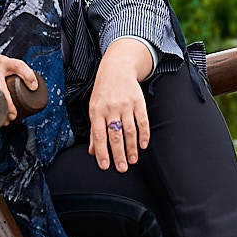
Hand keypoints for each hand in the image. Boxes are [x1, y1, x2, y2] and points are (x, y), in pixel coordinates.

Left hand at [88, 39, 151, 171]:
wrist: (117, 68)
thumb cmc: (103, 91)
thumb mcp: (94, 108)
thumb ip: (94, 131)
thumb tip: (93, 152)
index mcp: (96, 111)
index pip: (98, 135)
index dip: (102, 152)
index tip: (105, 166)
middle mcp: (110, 108)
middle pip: (115, 135)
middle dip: (119, 154)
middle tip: (122, 169)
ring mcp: (125, 104)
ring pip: (129, 130)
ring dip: (132, 148)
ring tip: (133, 160)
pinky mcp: (138, 102)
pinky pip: (142, 121)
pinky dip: (144, 135)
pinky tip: (143, 145)